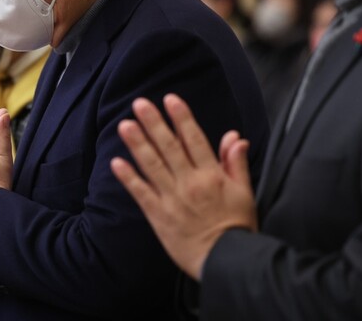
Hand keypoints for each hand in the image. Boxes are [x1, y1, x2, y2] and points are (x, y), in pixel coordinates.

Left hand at [110, 94, 257, 279]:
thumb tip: (234, 136)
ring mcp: (172, 199)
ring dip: (138, 144)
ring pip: (152, 166)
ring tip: (125, 125)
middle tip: (140, 104)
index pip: (195, 140)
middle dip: (154, 124)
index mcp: (212, 175)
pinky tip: (116, 162)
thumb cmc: (237, 227)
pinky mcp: (159, 215)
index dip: (182, 118)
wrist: (227, 261)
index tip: (170, 99)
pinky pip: (141, 193)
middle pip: (169, 147)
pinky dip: (129, 178)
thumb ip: (237, 163)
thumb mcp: (245, 192)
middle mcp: (190, 183)